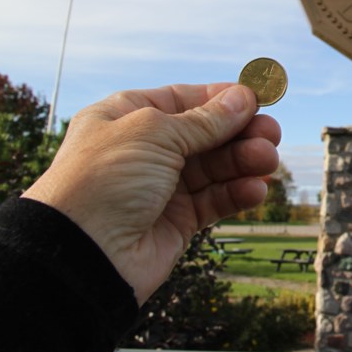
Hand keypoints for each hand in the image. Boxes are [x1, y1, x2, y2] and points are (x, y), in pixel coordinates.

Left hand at [23, 83, 279, 303]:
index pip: (184, 99)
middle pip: (206, 134)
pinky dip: (237, 193)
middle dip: (241, 132)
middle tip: (271, 134)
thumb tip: (244, 97)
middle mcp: (145, 150)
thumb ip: (206, 120)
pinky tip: (255, 189)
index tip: (260, 99)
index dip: (222, 99)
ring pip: (215, 167)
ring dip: (244, 162)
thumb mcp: (156, 133)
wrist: (80, 254)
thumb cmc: (103, 181)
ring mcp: (161, 187)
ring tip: (267, 162)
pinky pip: (215, 200)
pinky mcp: (176, 221)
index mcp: (127, 117)